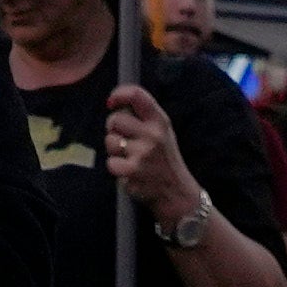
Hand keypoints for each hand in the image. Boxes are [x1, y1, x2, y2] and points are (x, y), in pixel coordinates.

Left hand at [101, 82, 208, 224]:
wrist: (177, 193)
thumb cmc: (165, 160)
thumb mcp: (163, 132)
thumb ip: (143, 118)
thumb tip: (116, 104)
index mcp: (160, 120)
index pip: (137, 95)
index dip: (119, 94)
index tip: (111, 102)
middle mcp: (152, 134)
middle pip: (115, 119)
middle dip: (113, 128)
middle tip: (124, 139)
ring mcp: (142, 153)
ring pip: (109, 141)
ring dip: (114, 149)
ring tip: (129, 157)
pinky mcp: (132, 171)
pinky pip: (110, 162)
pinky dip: (116, 167)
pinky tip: (128, 171)